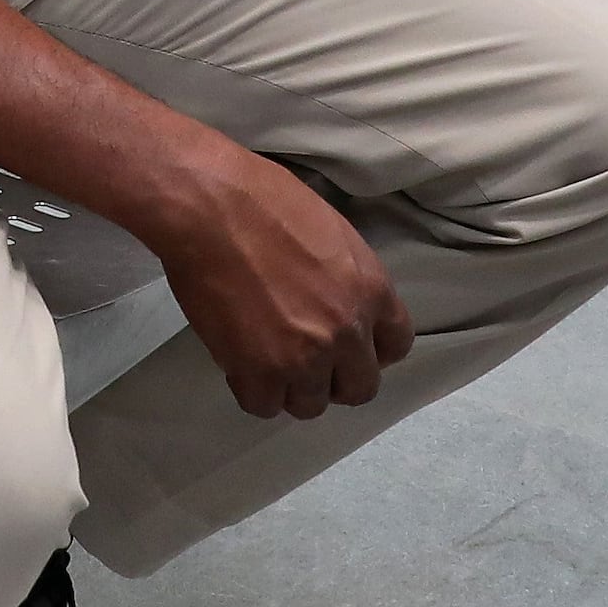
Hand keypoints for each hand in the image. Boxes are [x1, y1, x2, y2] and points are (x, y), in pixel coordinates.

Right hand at [151, 144, 412, 421]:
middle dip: (334, 379)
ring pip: (311, 405)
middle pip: (359, 388)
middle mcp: (347, 332)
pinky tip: (240, 364)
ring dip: (291, 387)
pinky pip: (264, 406)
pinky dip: (252, 390)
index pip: (396, 346)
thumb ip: (349, 279)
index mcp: (372, 290)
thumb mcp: (333, 232)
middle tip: (305, 360)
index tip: (348, 346)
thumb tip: (340, 302)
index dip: (370, 350)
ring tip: (267, 361)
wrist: (211, 207)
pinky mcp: (258, 371)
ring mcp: (304, 357)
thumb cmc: (265, 200)